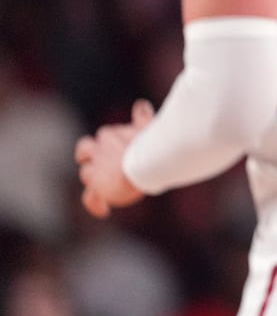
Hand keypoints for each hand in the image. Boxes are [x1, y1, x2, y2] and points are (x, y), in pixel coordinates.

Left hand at [74, 100, 154, 217]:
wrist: (146, 162)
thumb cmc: (152, 143)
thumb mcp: (149, 128)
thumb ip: (143, 117)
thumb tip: (140, 104)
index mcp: (112, 135)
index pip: (106, 135)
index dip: (109, 141)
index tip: (121, 146)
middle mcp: (99, 149)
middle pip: (86, 148)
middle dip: (89, 154)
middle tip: (100, 161)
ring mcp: (95, 167)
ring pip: (86, 173)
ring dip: (96, 179)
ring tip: (110, 187)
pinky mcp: (96, 185)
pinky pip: (90, 198)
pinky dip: (96, 205)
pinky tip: (103, 211)